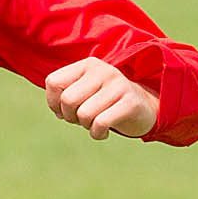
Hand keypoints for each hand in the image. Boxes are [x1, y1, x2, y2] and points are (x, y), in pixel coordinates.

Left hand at [41, 57, 158, 140]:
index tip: (66, 111)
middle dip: (70, 117)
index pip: (53, 82)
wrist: (144, 108)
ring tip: (96, 123)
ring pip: (84, 114)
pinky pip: (101, 123)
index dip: (54, 103)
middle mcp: (102, 70)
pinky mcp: (130, 102)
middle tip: (82, 119)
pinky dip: (97, 134)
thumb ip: (65, 95)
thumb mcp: (85, 92)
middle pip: (67, 100)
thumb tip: (57, 110)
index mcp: (87, 64)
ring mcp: (118, 84)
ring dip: (86, 126)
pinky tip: (103, 132)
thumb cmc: (106, 102)